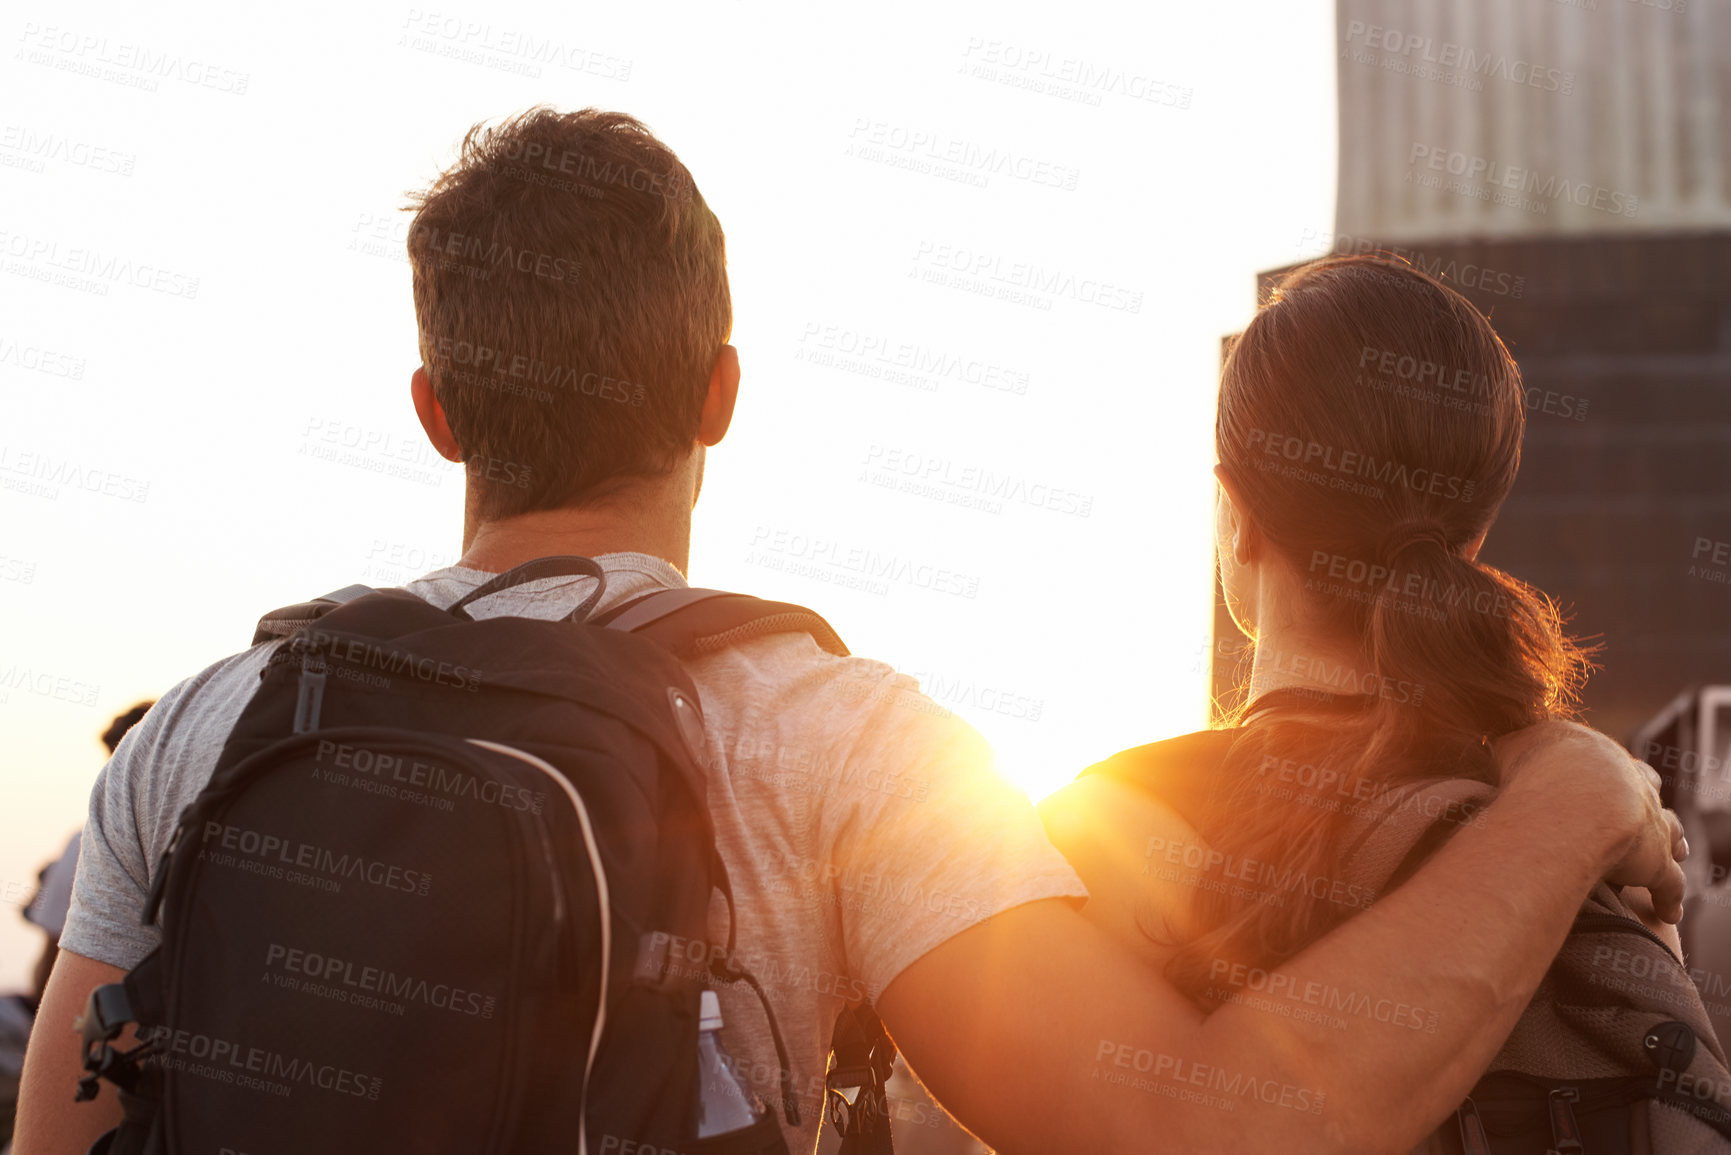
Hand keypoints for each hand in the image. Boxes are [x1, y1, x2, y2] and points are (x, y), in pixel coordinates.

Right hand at [1491, 720, 1687, 921]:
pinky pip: (1669, 884)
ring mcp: (1649, 821)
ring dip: (1672, 841)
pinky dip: (1669, 898)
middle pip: (1647, 785)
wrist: (1571, 801)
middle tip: (1642, 810)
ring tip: (1676, 851)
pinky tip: (1669, 913)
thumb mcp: (1509, 749)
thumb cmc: (1533, 772)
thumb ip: (1504, 751)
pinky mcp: (1656, 862)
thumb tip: (1486, 752)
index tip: (1602, 778)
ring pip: (1670, 830)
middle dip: (1646, 798)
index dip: (1606, 770)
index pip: (1606, 759)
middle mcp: (1630, 783)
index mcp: (1595, 754)